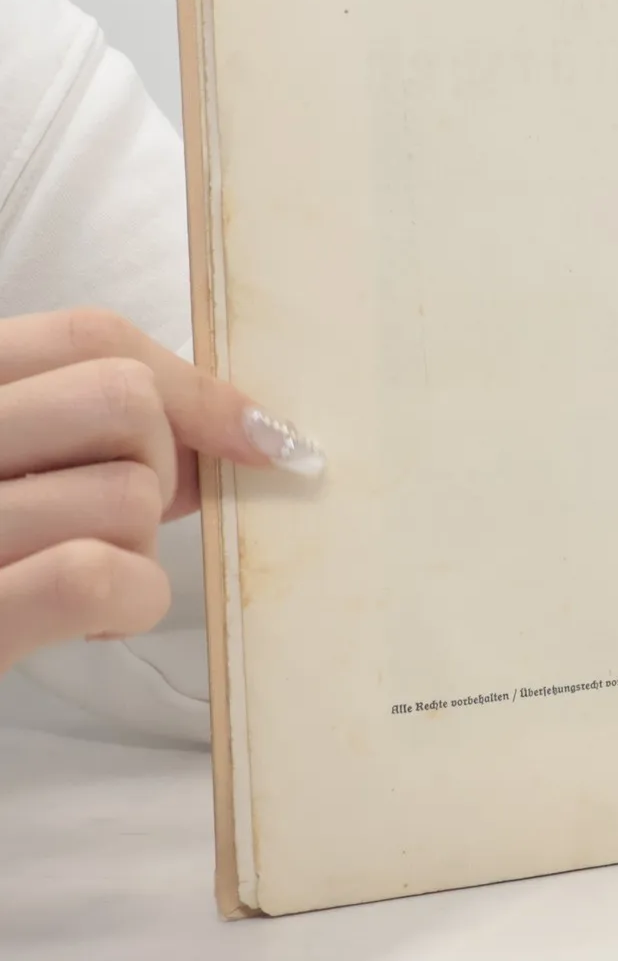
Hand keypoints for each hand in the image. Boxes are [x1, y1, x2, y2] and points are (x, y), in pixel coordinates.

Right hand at [0, 310, 322, 674]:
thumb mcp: (9, 466)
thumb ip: (81, 434)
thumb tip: (229, 437)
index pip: (89, 336)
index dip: (193, 385)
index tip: (251, 436)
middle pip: (122, 398)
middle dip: (158, 467)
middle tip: (118, 523)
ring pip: (128, 493)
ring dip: (137, 549)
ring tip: (79, 581)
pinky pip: (100, 577)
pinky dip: (130, 604)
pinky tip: (93, 624)